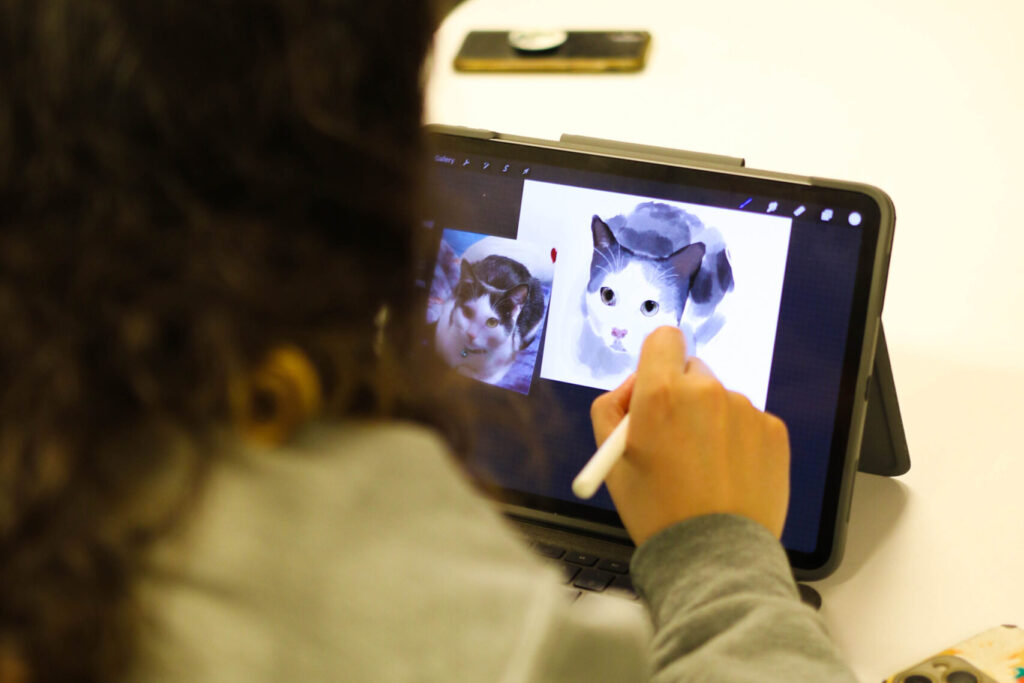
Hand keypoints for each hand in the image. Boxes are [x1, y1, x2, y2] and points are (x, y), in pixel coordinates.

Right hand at [590, 326, 789, 545]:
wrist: (714, 554)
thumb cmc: (658, 512)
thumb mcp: (611, 461)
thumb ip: (611, 410)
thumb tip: (632, 387)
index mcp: (661, 394)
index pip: (664, 338)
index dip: (656, 358)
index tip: (656, 382)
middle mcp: (705, 391)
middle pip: (691, 369)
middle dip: (680, 394)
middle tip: (673, 436)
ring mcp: (743, 409)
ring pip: (719, 399)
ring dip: (709, 420)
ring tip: (702, 468)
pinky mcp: (772, 429)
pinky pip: (747, 421)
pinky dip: (737, 440)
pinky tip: (727, 474)